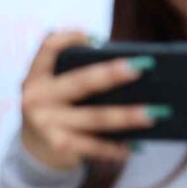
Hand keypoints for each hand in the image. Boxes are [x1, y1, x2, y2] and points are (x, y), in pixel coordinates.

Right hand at [17, 30, 153, 171]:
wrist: (33, 150)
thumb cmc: (57, 109)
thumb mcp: (57, 89)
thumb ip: (79, 76)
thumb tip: (130, 69)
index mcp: (37, 76)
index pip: (49, 47)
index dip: (70, 37)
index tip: (95, 37)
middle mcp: (37, 98)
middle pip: (80, 82)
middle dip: (112, 74)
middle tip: (141, 68)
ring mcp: (46, 123)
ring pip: (95, 117)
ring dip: (127, 116)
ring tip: (153, 114)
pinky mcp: (58, 146)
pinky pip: (93, 146)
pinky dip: (114, 147)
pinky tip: (133, 147)